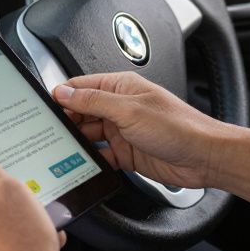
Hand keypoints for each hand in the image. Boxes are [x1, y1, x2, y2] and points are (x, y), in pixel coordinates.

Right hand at [53, 71, 241, 189]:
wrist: (204, 157)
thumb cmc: (179, 127)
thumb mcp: (129, 110)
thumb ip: (94, 101)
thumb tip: (64, 93)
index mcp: (121, 87)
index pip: (82, 86)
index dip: (62, 96)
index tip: (44, 107)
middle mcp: (120, 107)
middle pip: (82, 112)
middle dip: (66, 121)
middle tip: (49, 132)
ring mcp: (123, 131)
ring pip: (89, 135)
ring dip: (77, 142)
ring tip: (61, 149)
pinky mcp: (127, 154)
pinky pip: (101, 156)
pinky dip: (91, 160)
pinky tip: (82, 164)